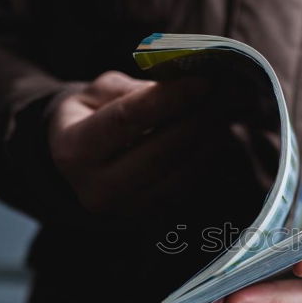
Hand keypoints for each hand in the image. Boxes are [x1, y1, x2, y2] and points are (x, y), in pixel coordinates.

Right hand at [49, 70, 213, 214]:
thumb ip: (133, 89)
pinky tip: (220, 140)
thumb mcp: (97, 94)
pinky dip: (206, 164)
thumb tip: (181, 84)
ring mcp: (124, 211)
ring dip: (209, 144)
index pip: (128, 119)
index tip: (202, 82)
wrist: (80, 168)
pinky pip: (185, 191)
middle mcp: (96, 188)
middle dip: (197, 122)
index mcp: (73, 149)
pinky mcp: (149, 220)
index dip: (169, 99)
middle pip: (159, 152)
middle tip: (225, 98)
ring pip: (178, 176)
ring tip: (227, 116)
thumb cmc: (91, 119)